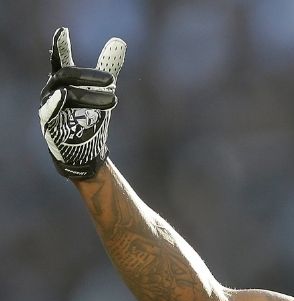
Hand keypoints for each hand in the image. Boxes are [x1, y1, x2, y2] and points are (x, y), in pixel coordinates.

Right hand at [38, 27, 125, 179]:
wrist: (84, 152)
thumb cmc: (89, 117)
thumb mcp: (101, 89)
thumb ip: (108, 66)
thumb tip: (119, 41)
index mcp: (64, 82)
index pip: (60, 60)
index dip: (61, 46)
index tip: (63, 31)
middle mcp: (53, 91)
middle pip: (66, 75)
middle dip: (89, 76)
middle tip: (113, 80)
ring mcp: (49, 107)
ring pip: (66, 94)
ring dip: (90, 96)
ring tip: (114, 99)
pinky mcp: (49, 124)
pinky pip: (49, 111)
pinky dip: (56, 103)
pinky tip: (62, 96)